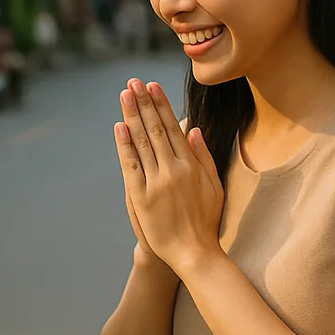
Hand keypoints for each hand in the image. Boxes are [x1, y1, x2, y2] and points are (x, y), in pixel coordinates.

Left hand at [114, 79, 223, 274]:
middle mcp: (173, 169)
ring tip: (125, 95)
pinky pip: (131, 165)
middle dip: (143, 103)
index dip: (161, 105)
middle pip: (155, 129)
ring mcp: (155, 182)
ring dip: (132, 116)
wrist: (193, 252)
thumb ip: (203, 156)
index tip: (152, 86)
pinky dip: (124, 145)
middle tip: (133, 82)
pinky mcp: (141, 196)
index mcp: (191, 165)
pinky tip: (120, 127)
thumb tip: (193, 129)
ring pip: (142, 142)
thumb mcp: (214, 186)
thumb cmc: (205, 220)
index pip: (172, 127)